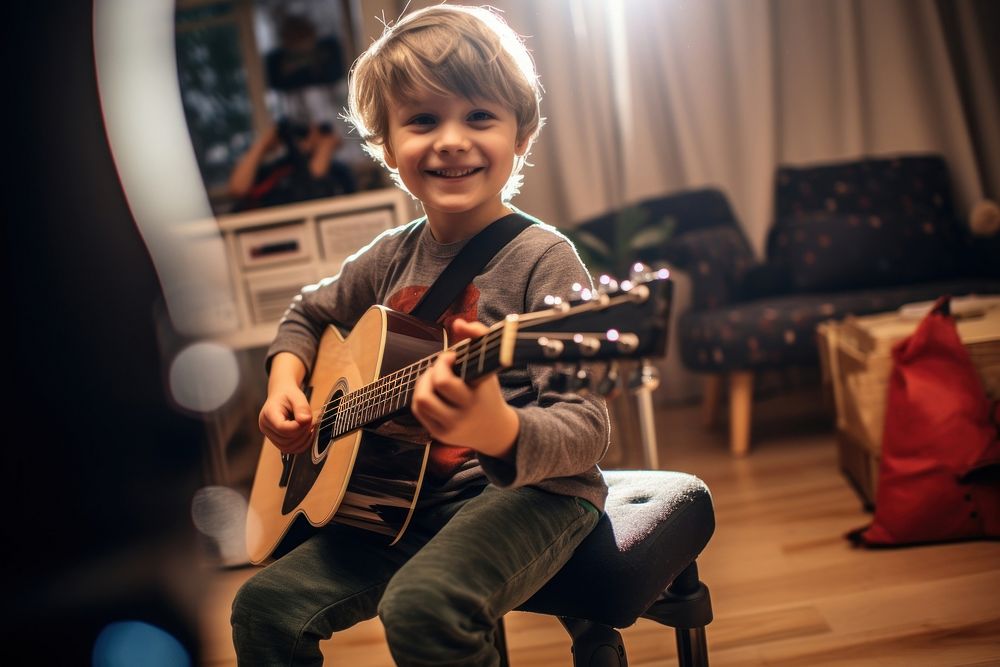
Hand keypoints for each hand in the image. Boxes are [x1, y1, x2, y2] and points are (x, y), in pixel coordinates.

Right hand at [259, 381, 313, 453]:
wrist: (282, 395)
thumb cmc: (288, 394)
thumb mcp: (297, 396)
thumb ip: (301, 408)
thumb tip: (305, 420)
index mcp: (268, 414)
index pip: (282, 428)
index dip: (298, 427)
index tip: (308, 419)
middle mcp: (266, 427)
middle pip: (285, 440)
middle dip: (302, 434)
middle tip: (311, 423)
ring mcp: (270, 436)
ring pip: (287, 448)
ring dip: (302, 441)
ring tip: (309, 428)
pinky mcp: (276, 441)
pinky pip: (289, 449)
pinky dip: (300, 444)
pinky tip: (306, 434)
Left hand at [411, 319, 518, 459]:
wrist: (494, 430)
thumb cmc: (487, 390)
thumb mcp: (490, 364)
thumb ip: (479, 335)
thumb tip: (457, 322)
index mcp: (478, 392)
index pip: (450, 378)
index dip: (444, 361)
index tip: (451, 357)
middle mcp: (466, 411)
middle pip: (437, 386)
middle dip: (435, 368)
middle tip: (443, 366)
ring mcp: (451, 425)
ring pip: (422, 400)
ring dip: (424, 383)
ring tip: (434, 378)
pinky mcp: (440, 433)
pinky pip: (419, 410)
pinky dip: (421, 395)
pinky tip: (432, 391)